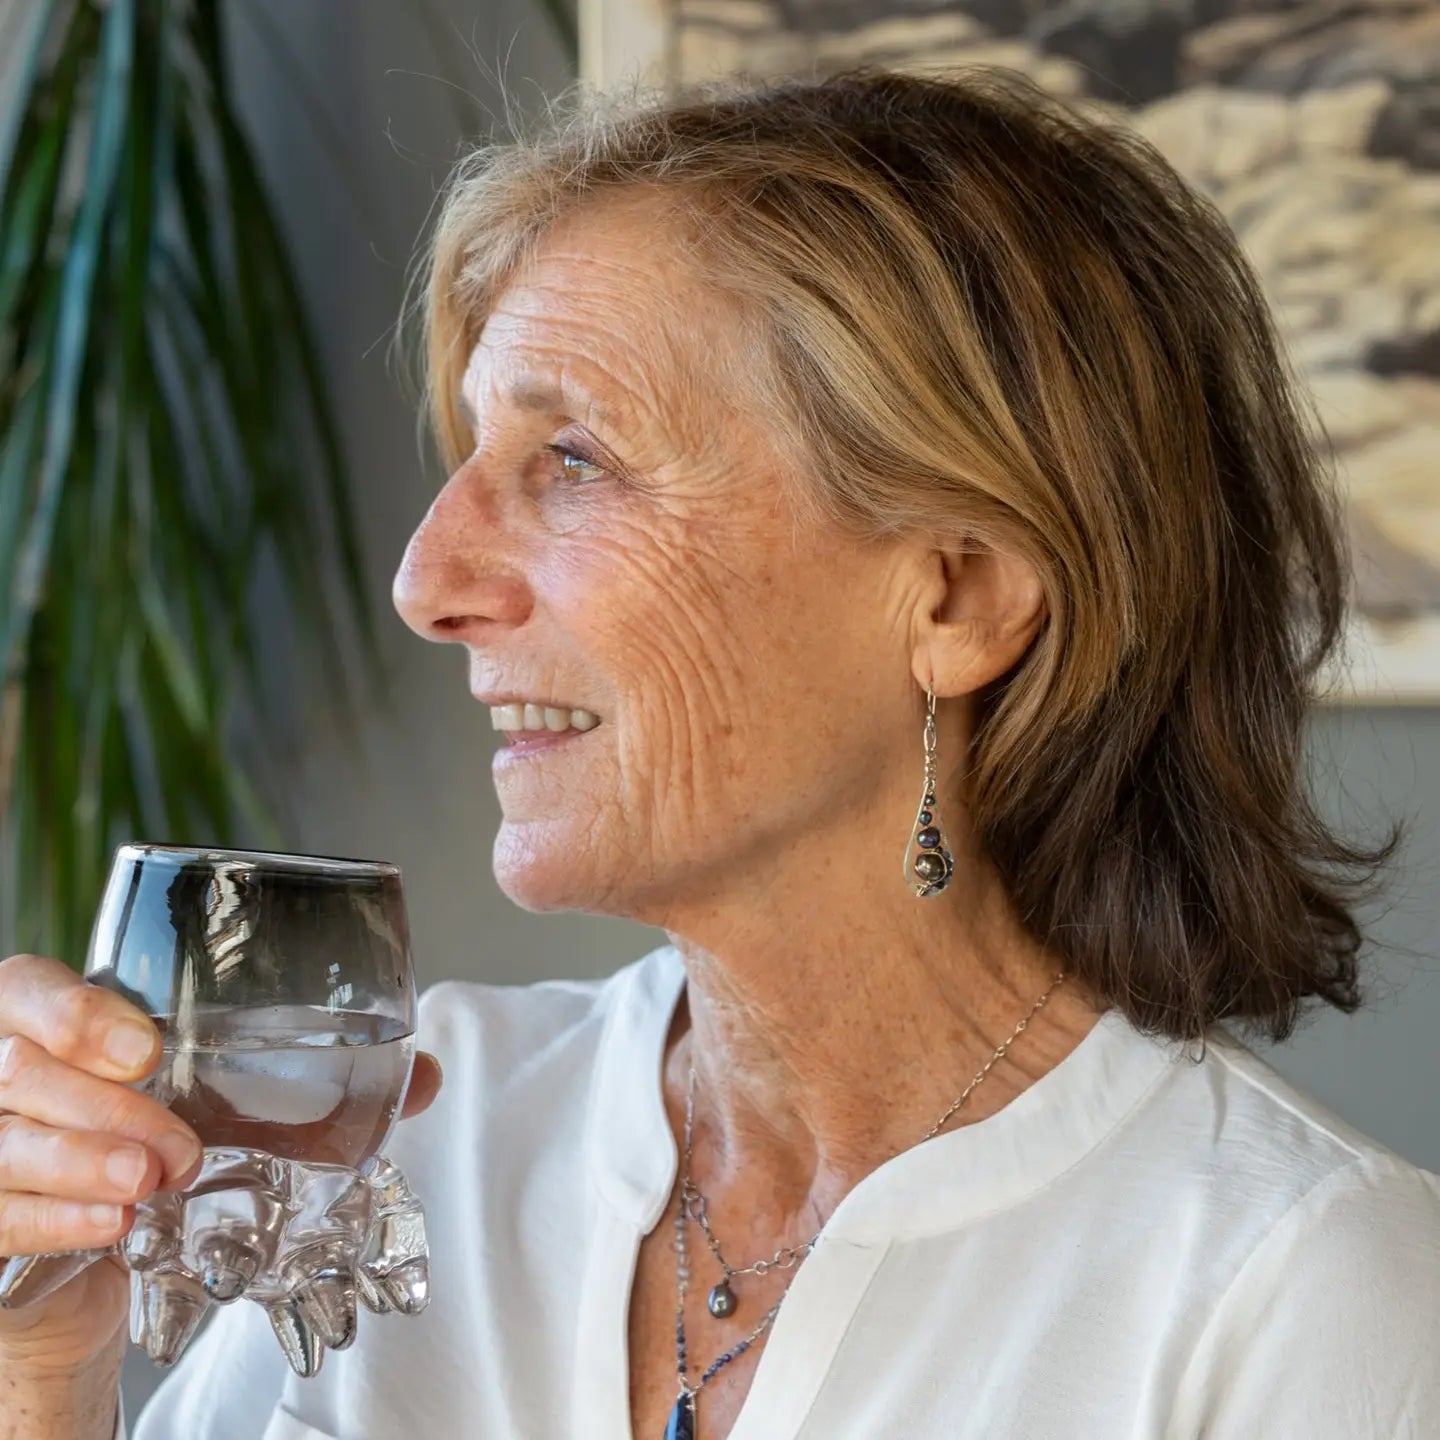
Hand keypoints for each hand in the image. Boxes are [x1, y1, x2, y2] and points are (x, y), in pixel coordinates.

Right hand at [0, 953, 442, 1372]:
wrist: (95, 1246)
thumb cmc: (163, 1140)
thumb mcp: (228, 1097)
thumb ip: (313, 1080)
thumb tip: (425, 1075)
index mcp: (52, 1017)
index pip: (26, 988)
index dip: (74, 1012)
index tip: (148, 1050)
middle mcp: (5, 1070)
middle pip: (15, 1068)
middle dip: (103, 1106)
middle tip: (177, 1148)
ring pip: (3, 1142)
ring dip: (83, 1162)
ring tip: (152, 1182)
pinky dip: (57, 1220)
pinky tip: (112, 1227)